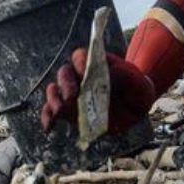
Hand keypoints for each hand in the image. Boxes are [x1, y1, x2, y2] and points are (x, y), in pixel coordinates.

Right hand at [41, 49, 156, 133]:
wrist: (135, 104)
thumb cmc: (135, 87)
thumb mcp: (135, 80)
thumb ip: (122, 75)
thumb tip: (108, 77)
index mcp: (93, 62)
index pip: (80, 57)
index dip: (80, 64)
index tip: (84, 73)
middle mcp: (78, 75)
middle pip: (64, 74)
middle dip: (66, 84)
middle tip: (73, 96)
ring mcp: (72, 94)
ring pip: (54, 91)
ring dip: (54, 100)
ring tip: (60, 111)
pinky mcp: (69, 111)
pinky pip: (52, 112)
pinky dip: (48, 117)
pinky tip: (49, 126)